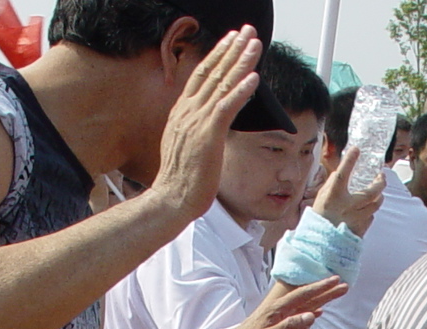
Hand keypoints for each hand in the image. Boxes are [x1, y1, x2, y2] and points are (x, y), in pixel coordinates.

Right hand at [145, 26, 262, 226]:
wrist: (172, 199)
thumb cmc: (182, 180)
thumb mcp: (188, 145)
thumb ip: (197, 128)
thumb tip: (209, 123)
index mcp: (182, 112)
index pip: (201, 76)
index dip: (218, 56)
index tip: (231, 40)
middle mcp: (187, 111)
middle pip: (212, 72)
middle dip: (231, 49)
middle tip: (247, 31)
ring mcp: (196, 121)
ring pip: (221, 84)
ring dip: (240, 62)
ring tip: (254, 44)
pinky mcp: (208, 135)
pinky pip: (227, 107)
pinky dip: (241, 90)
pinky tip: (254, 77)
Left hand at [214, 278, 342, 328]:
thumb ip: (289, 327)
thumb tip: (312, 316)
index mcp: (276, 310)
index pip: (304, 296)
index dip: (321, 289)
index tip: (337, 282)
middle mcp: (277, 309)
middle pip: (306, 296)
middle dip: (325, 290)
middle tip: (343, 284)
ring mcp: (276, 316)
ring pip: (303, 303)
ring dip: (319, 298)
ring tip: (334, 293)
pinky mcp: (275, 324)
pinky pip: (298, 314)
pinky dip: (310, 310)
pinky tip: (317, 313)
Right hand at [310, 147, 384, 234]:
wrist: (321, 243)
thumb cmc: (320, 218)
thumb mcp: (321, 198)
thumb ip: (332, 185)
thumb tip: (340, 172)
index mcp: (334, 195)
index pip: (343, 173)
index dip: (349, 159)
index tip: (356, 149)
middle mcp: (348, 205)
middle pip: (373, 191)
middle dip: (380, 181)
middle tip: (381, 175)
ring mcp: (357, 218)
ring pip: (376, 204)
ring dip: (379, 196)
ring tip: (378, 192)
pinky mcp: (361, 228)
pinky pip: (371, 217)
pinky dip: (370, 211)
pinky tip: (368, 209)